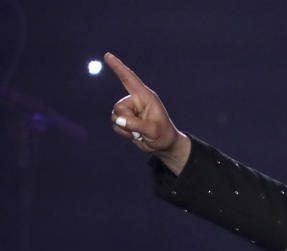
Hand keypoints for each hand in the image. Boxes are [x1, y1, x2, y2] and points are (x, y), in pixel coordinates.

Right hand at [105, 52, 190, 174]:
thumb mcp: (153, 130)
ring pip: (115, 117)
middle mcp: (136, 101)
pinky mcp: (125, 120)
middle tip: (143, 129)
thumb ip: (136, 124)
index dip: (118, 67)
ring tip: (141, 132)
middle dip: (128, 121)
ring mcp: (130, 110)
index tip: (108, 55)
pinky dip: (124, 133)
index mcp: (146, 97)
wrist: (164, 145)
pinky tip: (136, 135)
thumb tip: (119, 120)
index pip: (129, 79)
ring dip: (127, 129)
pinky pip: (115, 125)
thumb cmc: (163, 135)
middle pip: (119, 107)